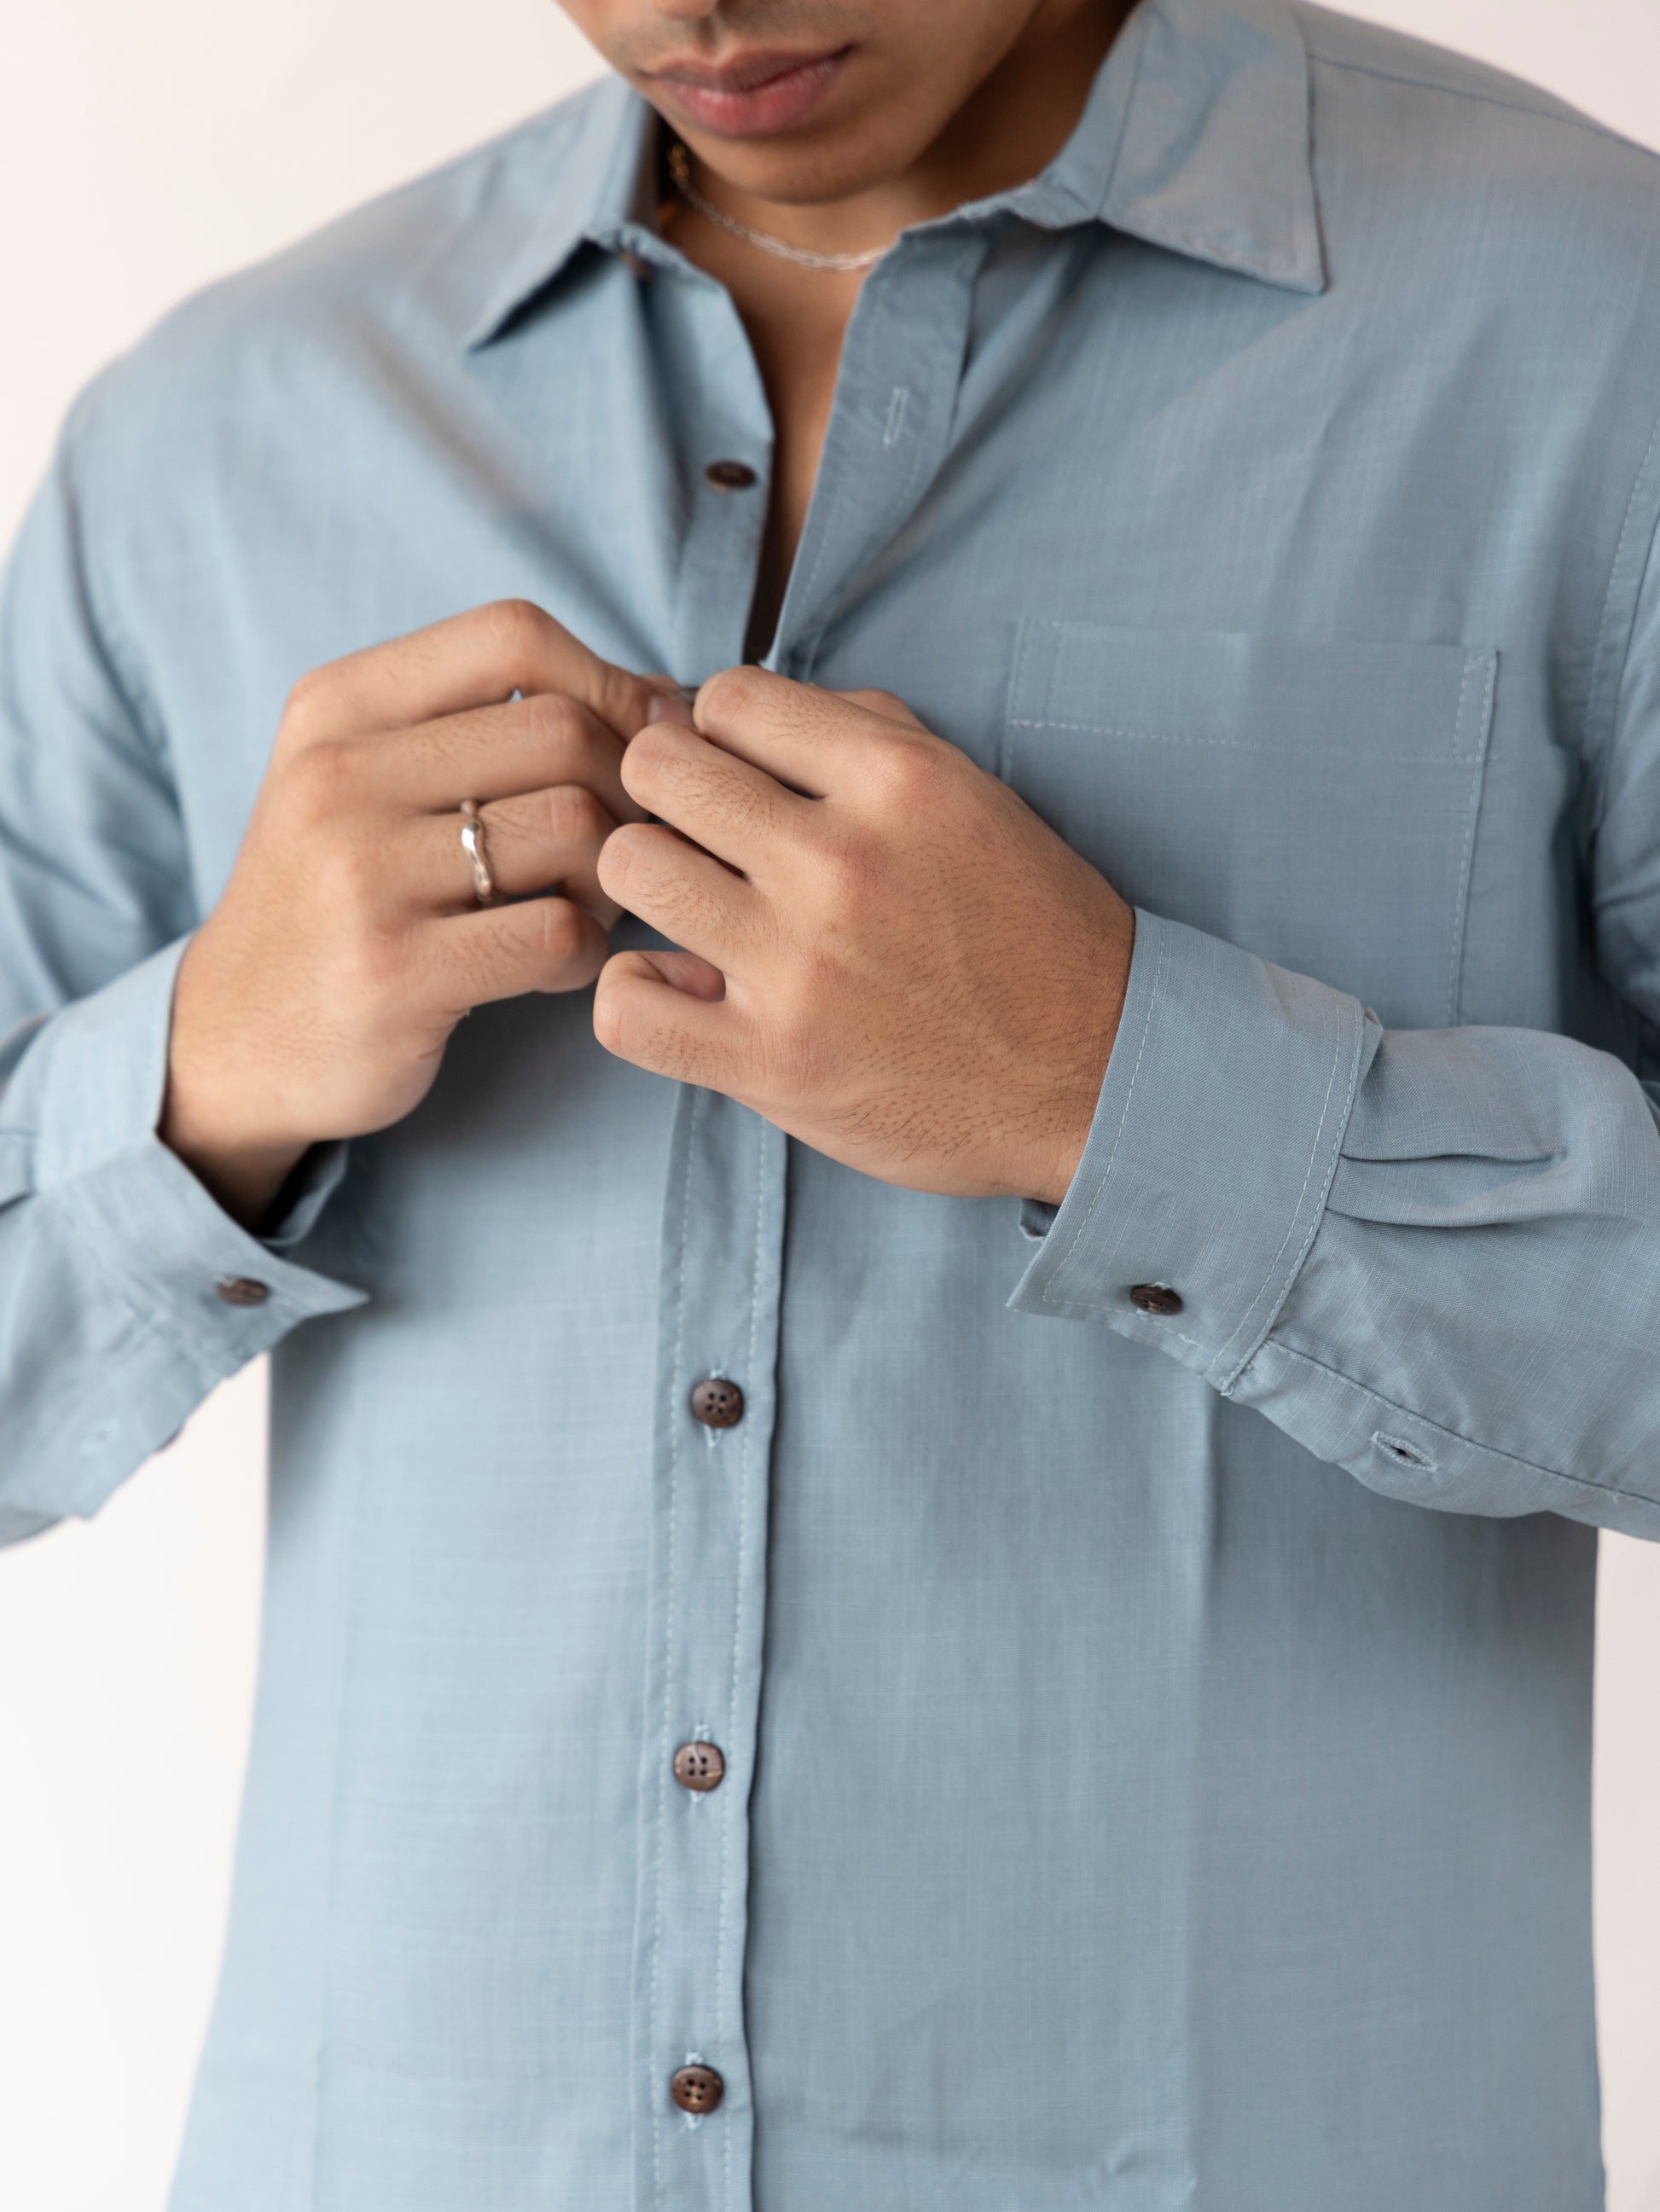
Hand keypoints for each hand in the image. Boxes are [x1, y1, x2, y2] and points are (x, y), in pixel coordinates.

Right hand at [163, 600, 662, 1226]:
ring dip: (614, 874)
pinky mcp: (392, 975)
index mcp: (337, 707)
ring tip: (589, 903)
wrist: (235, 1036)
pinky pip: (556, 933)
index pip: (512, 635)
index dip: (609, 680)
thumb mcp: (369, 777)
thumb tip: (662, 695)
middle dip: (626, 788)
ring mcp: (359, 877)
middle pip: (561, 731)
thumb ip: (487, 722)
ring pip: (572, 830)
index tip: (643, 740)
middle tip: (628, 842)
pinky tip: (559, 963)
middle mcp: (338, 777)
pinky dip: (587, 950)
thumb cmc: (343, 895)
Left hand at [592, 668, 1133, 1203]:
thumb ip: (865, 734)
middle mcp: (842, 863)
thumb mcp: (974, 796)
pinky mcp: (772, 1064)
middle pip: (657, 768)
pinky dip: (637, 995)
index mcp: (899, 781)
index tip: (740, 776)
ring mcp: (800, 967)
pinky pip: (625, 1006)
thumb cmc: (1031, 930)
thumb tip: (730, 710)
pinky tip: (680, 991)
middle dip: (665, 792)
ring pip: (628, 868)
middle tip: (698, 837)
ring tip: (688, 908)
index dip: (718, 732)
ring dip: (647, 884)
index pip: (728, 697)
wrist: (1095, 1076)